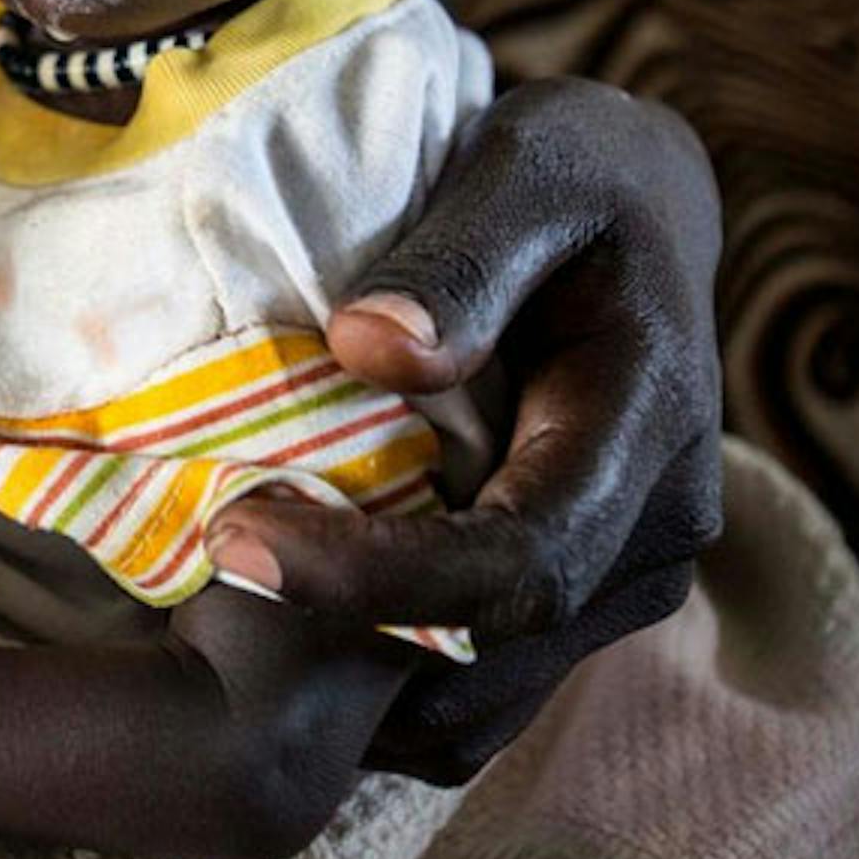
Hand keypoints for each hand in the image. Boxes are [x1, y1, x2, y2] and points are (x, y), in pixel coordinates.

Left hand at [204, 76, 725, 783]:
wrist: (641, 200)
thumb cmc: (573, 169)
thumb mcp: (525, 169)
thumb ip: (463, 258)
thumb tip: (372, 350)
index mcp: (649, 423)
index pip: (519, 561)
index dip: (376, 579)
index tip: (238, 540)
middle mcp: (660, 528)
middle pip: (498, 645)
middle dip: (344, 643)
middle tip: (199, 584)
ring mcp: (630, 572)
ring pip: (490, 689)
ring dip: (361, 685)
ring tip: (225, 618)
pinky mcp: (588, 589)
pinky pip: (486, 677)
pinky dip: (388, 679)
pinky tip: (289, 623)